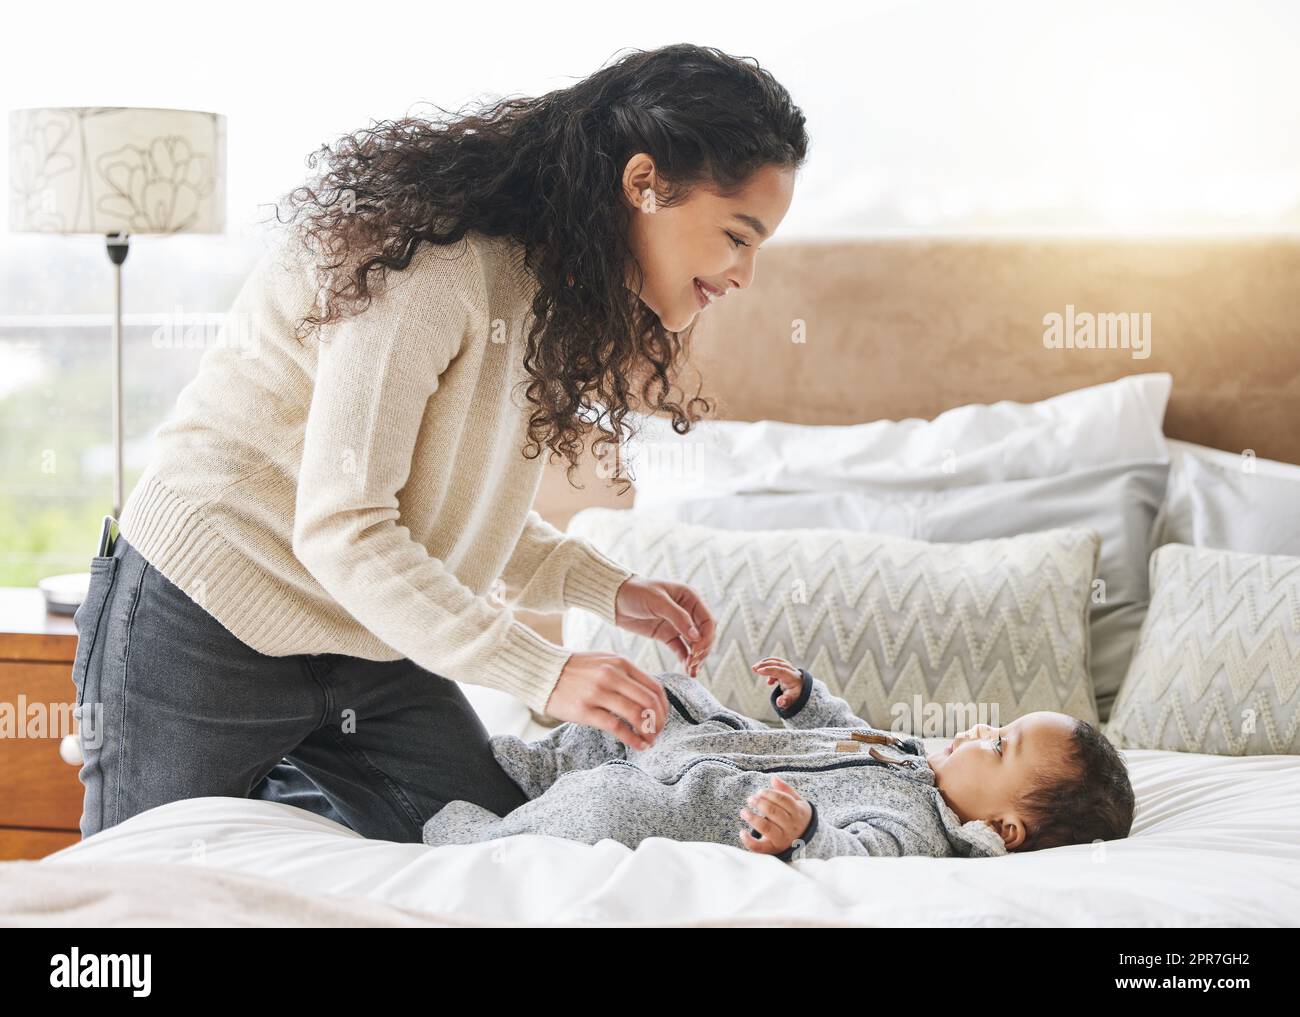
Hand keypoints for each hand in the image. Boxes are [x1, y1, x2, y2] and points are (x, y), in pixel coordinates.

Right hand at [544, 650, 670, 750]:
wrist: (542, 671)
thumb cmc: (574, 670)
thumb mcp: (604, 662)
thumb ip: (626, 675)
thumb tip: (649, 697)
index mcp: (620, 663)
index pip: (654, 687)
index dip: (664, 707)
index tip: (662, 719)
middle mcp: (612, 675)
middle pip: (649, 702)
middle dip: (659, 721)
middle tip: (658, 733)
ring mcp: (598, 692)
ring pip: (636, 714)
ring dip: (649, 732)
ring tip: (650, 741)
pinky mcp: (585, 710)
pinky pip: (616, 727)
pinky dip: (633, 739)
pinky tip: (639, 746)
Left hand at [614, 576, 715, 677]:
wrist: (614, 599)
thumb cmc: (636, 592)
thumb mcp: (658, 601)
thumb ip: (678, 617)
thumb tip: (697, 636)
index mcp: (690, 598)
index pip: (708, 621)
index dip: (706, 637)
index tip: (697, 650)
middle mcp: (687, 611)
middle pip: (704, 634)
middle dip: (702, 649)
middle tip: (694, 662)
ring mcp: (678, 625)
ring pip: (695, 644)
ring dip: (696, 657)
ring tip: (692, 670)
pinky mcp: (667, 635)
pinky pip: (681, 649)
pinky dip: (685, 659)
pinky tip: (687, 670)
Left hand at [739, 776, 812, 855]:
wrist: (802, 841)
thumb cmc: (794, 818)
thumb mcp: (796, 803)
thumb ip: (785, 790)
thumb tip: (773, 778)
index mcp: (797, 812)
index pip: (784, 800)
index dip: (770, 794)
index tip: (759, 792)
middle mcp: (791, 827)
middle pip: (775, 812)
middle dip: (760, 803)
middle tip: (750, 799)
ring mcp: (782, 839)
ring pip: (767, 828)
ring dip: (753, 818)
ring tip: (744, 812)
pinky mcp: (772, 849)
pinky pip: (760, 847)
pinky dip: (749, 841)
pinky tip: (742, 832)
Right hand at [750, 657, 803, 709]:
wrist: (801, 691)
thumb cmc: (795, 696)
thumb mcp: (790, 701)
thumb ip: (784, 702)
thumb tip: (779, 702)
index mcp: (794, 678)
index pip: (781, 671)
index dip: (770, 670)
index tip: (759, 671)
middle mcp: (791, 671)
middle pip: (778, 664)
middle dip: (765, 665)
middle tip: (754, 669)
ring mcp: (788, 668)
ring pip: (776, 661)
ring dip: (765, 663)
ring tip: (754, 668)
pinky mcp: (784, 668)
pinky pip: (775, 663)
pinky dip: (767, 666)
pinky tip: (762, 673)